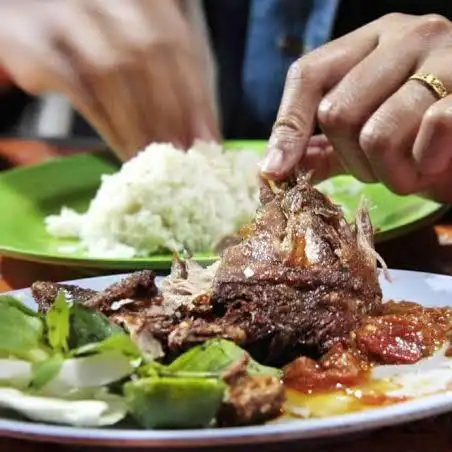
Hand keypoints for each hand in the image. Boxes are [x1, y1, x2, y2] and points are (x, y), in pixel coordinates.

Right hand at [0, 0, 218, 159]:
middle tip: (180, 156)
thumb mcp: (132, 45)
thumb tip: (202, 135)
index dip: (197, 97)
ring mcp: (67, 12)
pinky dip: (102, 120)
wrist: (20, 15)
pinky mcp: (31, 37)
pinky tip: (118, 145)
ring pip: (112, 71)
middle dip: (170, 114)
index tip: (208, 140)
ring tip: (150, 157)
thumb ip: (167, 79)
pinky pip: (74, 85)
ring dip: (136, 123)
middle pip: (150, 56)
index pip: (180, 47)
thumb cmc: (87, 39)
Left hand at [262, 13, 451, 201]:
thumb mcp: (365, 135)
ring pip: (377, 134)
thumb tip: (273, 167)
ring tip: (407, 171)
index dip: (287, 127)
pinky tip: (434, 163)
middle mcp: (405, 36)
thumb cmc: (421, 134)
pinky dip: (424, 165)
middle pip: (337, 112)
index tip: (276, 170)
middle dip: (352, 160)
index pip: (308, 75)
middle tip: (378, 168)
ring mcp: (445, 56)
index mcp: (368, 42)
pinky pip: (430, 132)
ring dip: (388, 173)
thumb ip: (322, 148)